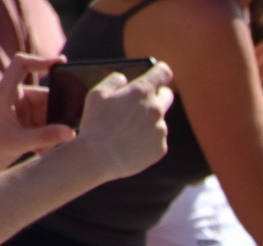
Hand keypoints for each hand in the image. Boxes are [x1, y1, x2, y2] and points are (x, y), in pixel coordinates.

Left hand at [0, 53, 75, 174]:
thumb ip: (46, 137)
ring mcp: (21, 111)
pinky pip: (46, 126)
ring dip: (51, 131)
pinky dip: (47, 138)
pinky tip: (41, 151)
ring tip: (45, 148)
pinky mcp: (26, 123)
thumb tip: (72, 132)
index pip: (22, 64)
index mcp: (7, 93)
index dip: (41, 60)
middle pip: (46, 96)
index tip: (62, 63)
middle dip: (55, 116)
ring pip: (49, 114)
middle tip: (60, 134)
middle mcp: (15, 98)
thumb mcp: (19, 143)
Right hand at [67, 62, 172, 182]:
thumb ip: (114, 81)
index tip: (159, 72)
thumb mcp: (97, 93)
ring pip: (158, 121)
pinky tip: (131, 144)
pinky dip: (147, 140)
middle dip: (158, 95)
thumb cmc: (95, 123)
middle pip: (167, 96)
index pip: (163, 73)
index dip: (160, 71)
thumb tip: (124, 79)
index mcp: (142, 91)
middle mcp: (156, 109)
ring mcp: (161, 130)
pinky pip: (157, 140)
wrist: (98, 157)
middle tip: (145, 100)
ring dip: (148, 121)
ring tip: (127, 130)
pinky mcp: (161, 148)